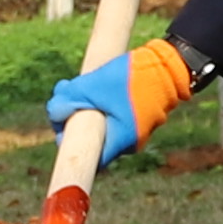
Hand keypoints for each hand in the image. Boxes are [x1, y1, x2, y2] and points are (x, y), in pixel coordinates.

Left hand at [47, 39, 199, 161]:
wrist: (168, 64)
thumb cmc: (132, 78)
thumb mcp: (92, 85)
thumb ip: (68, 99)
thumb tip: (54, 113)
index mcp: (121, 141)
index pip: (90, 159)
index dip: (71, 147)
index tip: (61, 129)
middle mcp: (130, 142)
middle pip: (93, 140)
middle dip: (73, 120)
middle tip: (63, 97)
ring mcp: (137, 131)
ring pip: (101, 126)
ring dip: (85, 108)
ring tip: (76, 85)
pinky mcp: (139, 117)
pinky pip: (112, 117)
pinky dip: (99, 104)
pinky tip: (93, 84)